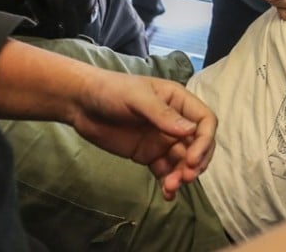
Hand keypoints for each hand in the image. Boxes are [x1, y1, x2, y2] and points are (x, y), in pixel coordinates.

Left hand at [71, 70, 216, 200]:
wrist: (81, 103)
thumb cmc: (111, 91)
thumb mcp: (137, 98)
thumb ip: (162, 114)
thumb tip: (190, 131)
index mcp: (178, 101)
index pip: (204, 121)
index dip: (204, 141)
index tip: (193, 159)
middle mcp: (175, 121)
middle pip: (198, 145)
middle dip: (196, 163)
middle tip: (185, 177)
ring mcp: (162, 139)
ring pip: (183, 161)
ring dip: (182, 175)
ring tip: (170, 187)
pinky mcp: (148, 155)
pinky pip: (166, 171)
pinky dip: (169, 183)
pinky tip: (167, 194)